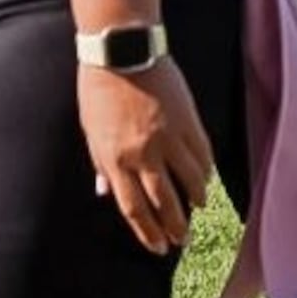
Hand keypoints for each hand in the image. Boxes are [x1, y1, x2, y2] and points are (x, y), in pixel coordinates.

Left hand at [79, 58, 213, 253]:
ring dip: (195, 200)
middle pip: (165, 202)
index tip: (158, 247)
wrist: (120, 49)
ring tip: (197, 209)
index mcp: (115, 159)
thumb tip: (104, 192)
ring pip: (190, 181)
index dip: (148, 232)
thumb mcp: (90, 130)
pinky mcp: (187, 120)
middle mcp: (143, 153)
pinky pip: (202, 154)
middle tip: (183, 240)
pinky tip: (206, 179)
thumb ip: (101, 164)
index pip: (134, 209)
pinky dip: (206, 171)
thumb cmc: (98, 88)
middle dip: (175, 227)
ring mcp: (168, 137)